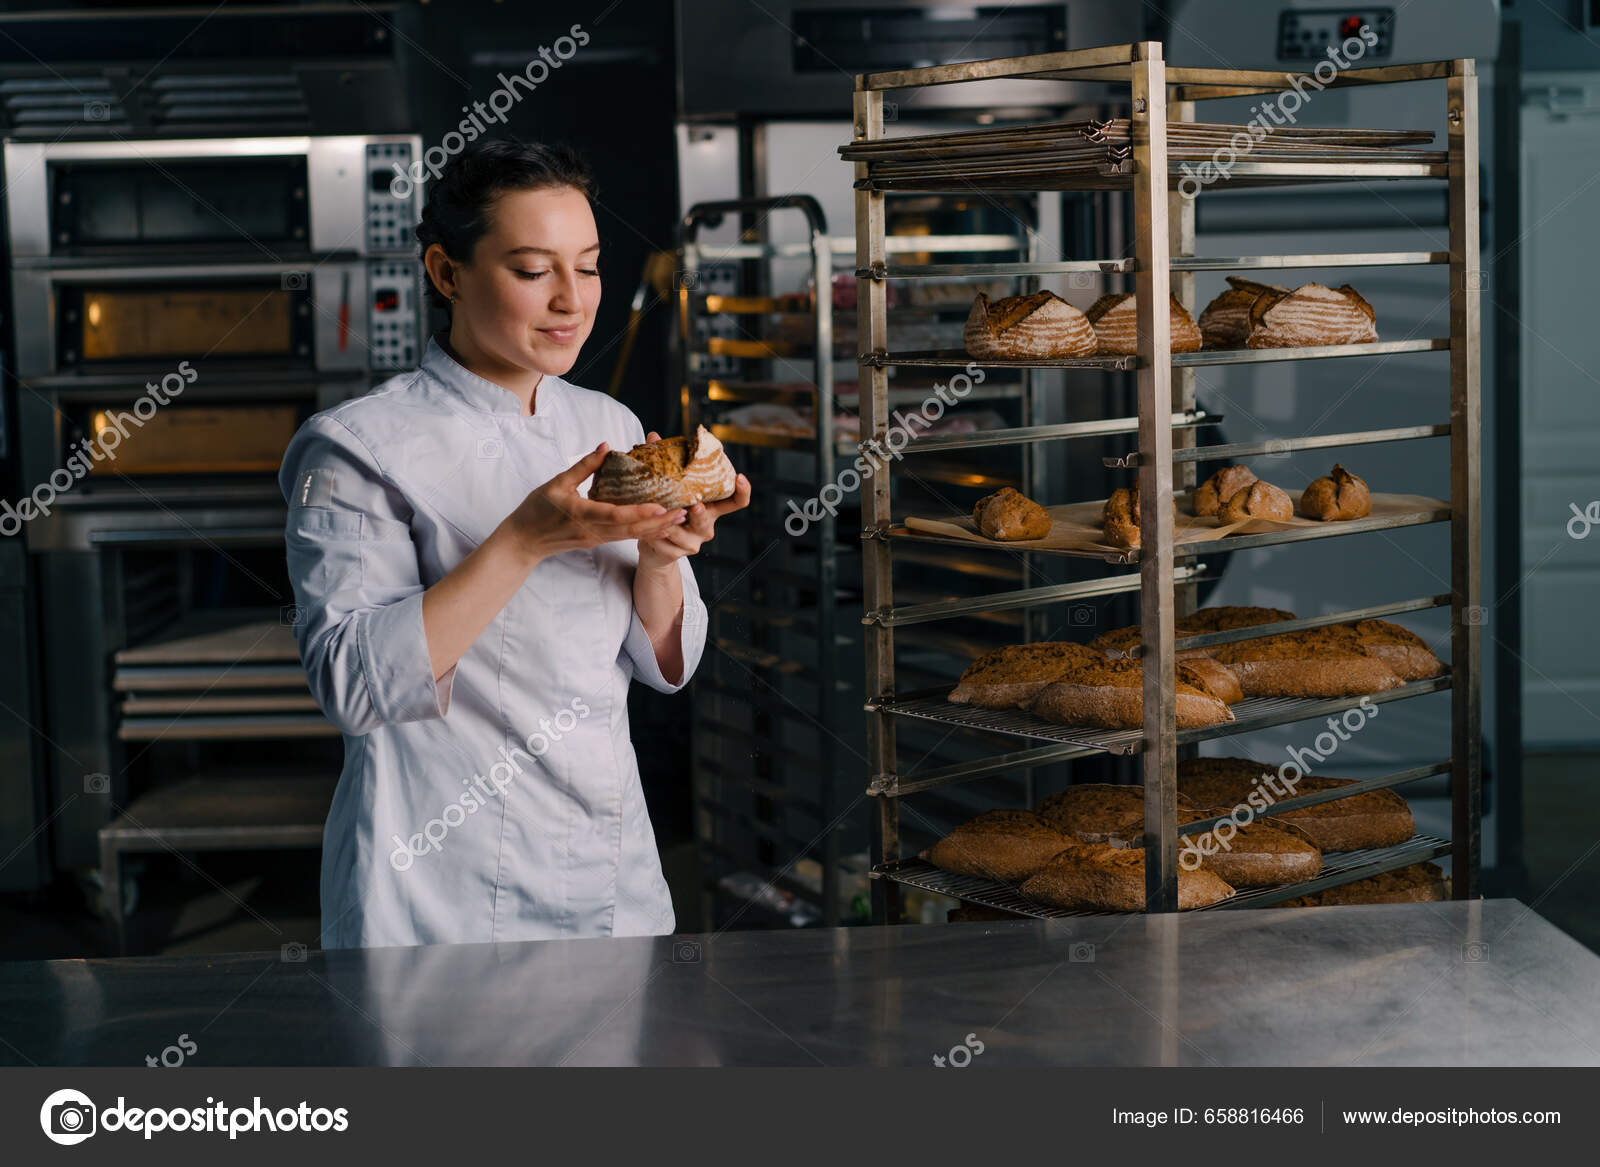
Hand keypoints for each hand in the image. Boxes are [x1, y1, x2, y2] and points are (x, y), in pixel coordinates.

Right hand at [500, 441, 686, 562]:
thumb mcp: (556, 482)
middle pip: (633, 530)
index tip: (662, 507)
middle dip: (661, 522)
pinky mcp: (597, 541)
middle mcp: (594, 531)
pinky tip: (659, 524)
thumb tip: (605, 445)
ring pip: (632, 536)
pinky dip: (644, 531)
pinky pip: (625, 537)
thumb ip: (583, 466)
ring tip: (680, 518)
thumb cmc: (536, 510)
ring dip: (657, 528)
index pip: (617, 516)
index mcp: (583, 515)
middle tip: (686, 512)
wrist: (523, 542)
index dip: (641, 513)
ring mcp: (597, 539)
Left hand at [636, 430, 750, 569]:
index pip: (735, 500)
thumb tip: (654, 436)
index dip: (742, 491)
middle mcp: (706, 524)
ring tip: (658, 518)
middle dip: (701, 513)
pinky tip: (647, 534)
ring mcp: (694, 541)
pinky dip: (656, 538)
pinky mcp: (679, 554)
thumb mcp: (668, 489)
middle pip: (708, 519)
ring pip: (684, 534)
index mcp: (710, 506)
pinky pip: (667, 545)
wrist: (654, 545)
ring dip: (670, 526)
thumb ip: (664, 464)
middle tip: (695, 505)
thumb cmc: (665, 510)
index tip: (740, 477)